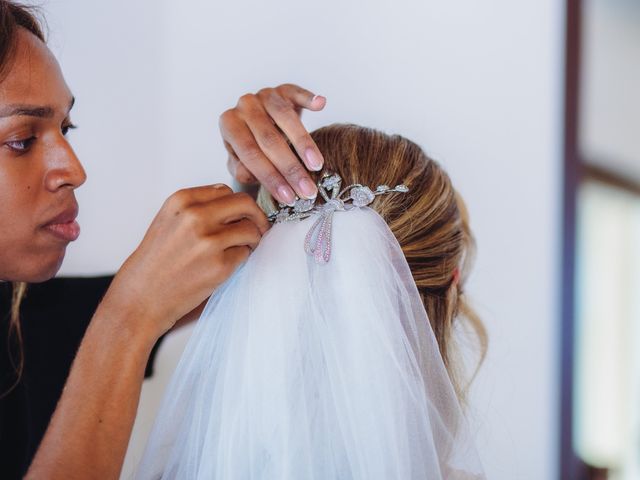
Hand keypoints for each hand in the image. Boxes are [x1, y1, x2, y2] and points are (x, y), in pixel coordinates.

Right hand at [100, 184, 269, 340]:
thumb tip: (237, 204)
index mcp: (182, 201)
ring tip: (239, 249)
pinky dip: (242, 258)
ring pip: (251, 229)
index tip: (241, 215)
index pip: (225, 190)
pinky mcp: (220, 265)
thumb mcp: (169, 220)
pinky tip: (227, 265)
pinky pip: (246, 254)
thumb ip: (199, 206)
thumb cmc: (156, 261)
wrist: (141, 297)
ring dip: (252, 239)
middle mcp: (195, 217)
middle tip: (257, 228)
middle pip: (245, 204)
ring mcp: (208, 241)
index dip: (236, 204)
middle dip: (256, 216)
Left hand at [219, 83, 326, 205]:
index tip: (288, 197)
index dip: (271, 177)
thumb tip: (250, 174)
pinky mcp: (284, 89)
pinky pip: (297, 92)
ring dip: (304, 143)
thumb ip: (241, 169)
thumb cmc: (249, 147)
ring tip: (316, 165)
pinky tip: (321, 104)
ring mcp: (264, 95)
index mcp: (229, 124)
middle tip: (307, 190)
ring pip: (285, 118)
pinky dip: (309, 98)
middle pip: (269, 139)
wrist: (254, 122)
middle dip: (290, 168)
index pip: (251, 154)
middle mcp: (244, 106)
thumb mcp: (239, 161)